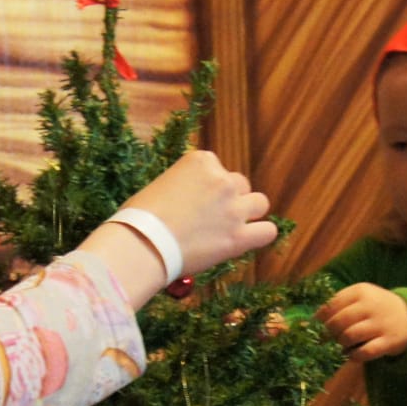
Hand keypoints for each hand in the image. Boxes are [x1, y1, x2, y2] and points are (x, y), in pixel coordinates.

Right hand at [121, 151, 276, 274]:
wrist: (141, 244)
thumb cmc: (139, 218)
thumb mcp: (161, 184)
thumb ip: (185, 185)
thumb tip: (192, 199)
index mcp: (201, 161)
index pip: (218, 169)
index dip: (208, 188)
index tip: (195, 202)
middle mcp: (222, 180)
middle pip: (240, 184)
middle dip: (229, 199)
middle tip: (210, 218)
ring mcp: (233, 208)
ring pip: (260, 203)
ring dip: (248, 213)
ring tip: (229, 227)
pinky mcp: (238, 237)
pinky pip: (267, 231)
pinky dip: (260, 235)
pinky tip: (247, 240)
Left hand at [314, 283, 406, 360]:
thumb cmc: (375, 308)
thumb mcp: (360, 297)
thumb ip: (338, 304)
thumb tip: (310, 320)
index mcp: (360, 291)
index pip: (331, 304)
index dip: (319, 318)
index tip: (314, 326)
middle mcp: (370, 305)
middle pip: (337, 322)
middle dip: (327, 333)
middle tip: (325, 339)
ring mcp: (380, 324)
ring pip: (348, 337)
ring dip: (339, 345)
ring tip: (340, 346)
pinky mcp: (388, 341)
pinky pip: (364, 352)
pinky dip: (353, 356)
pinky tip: (351, 355)